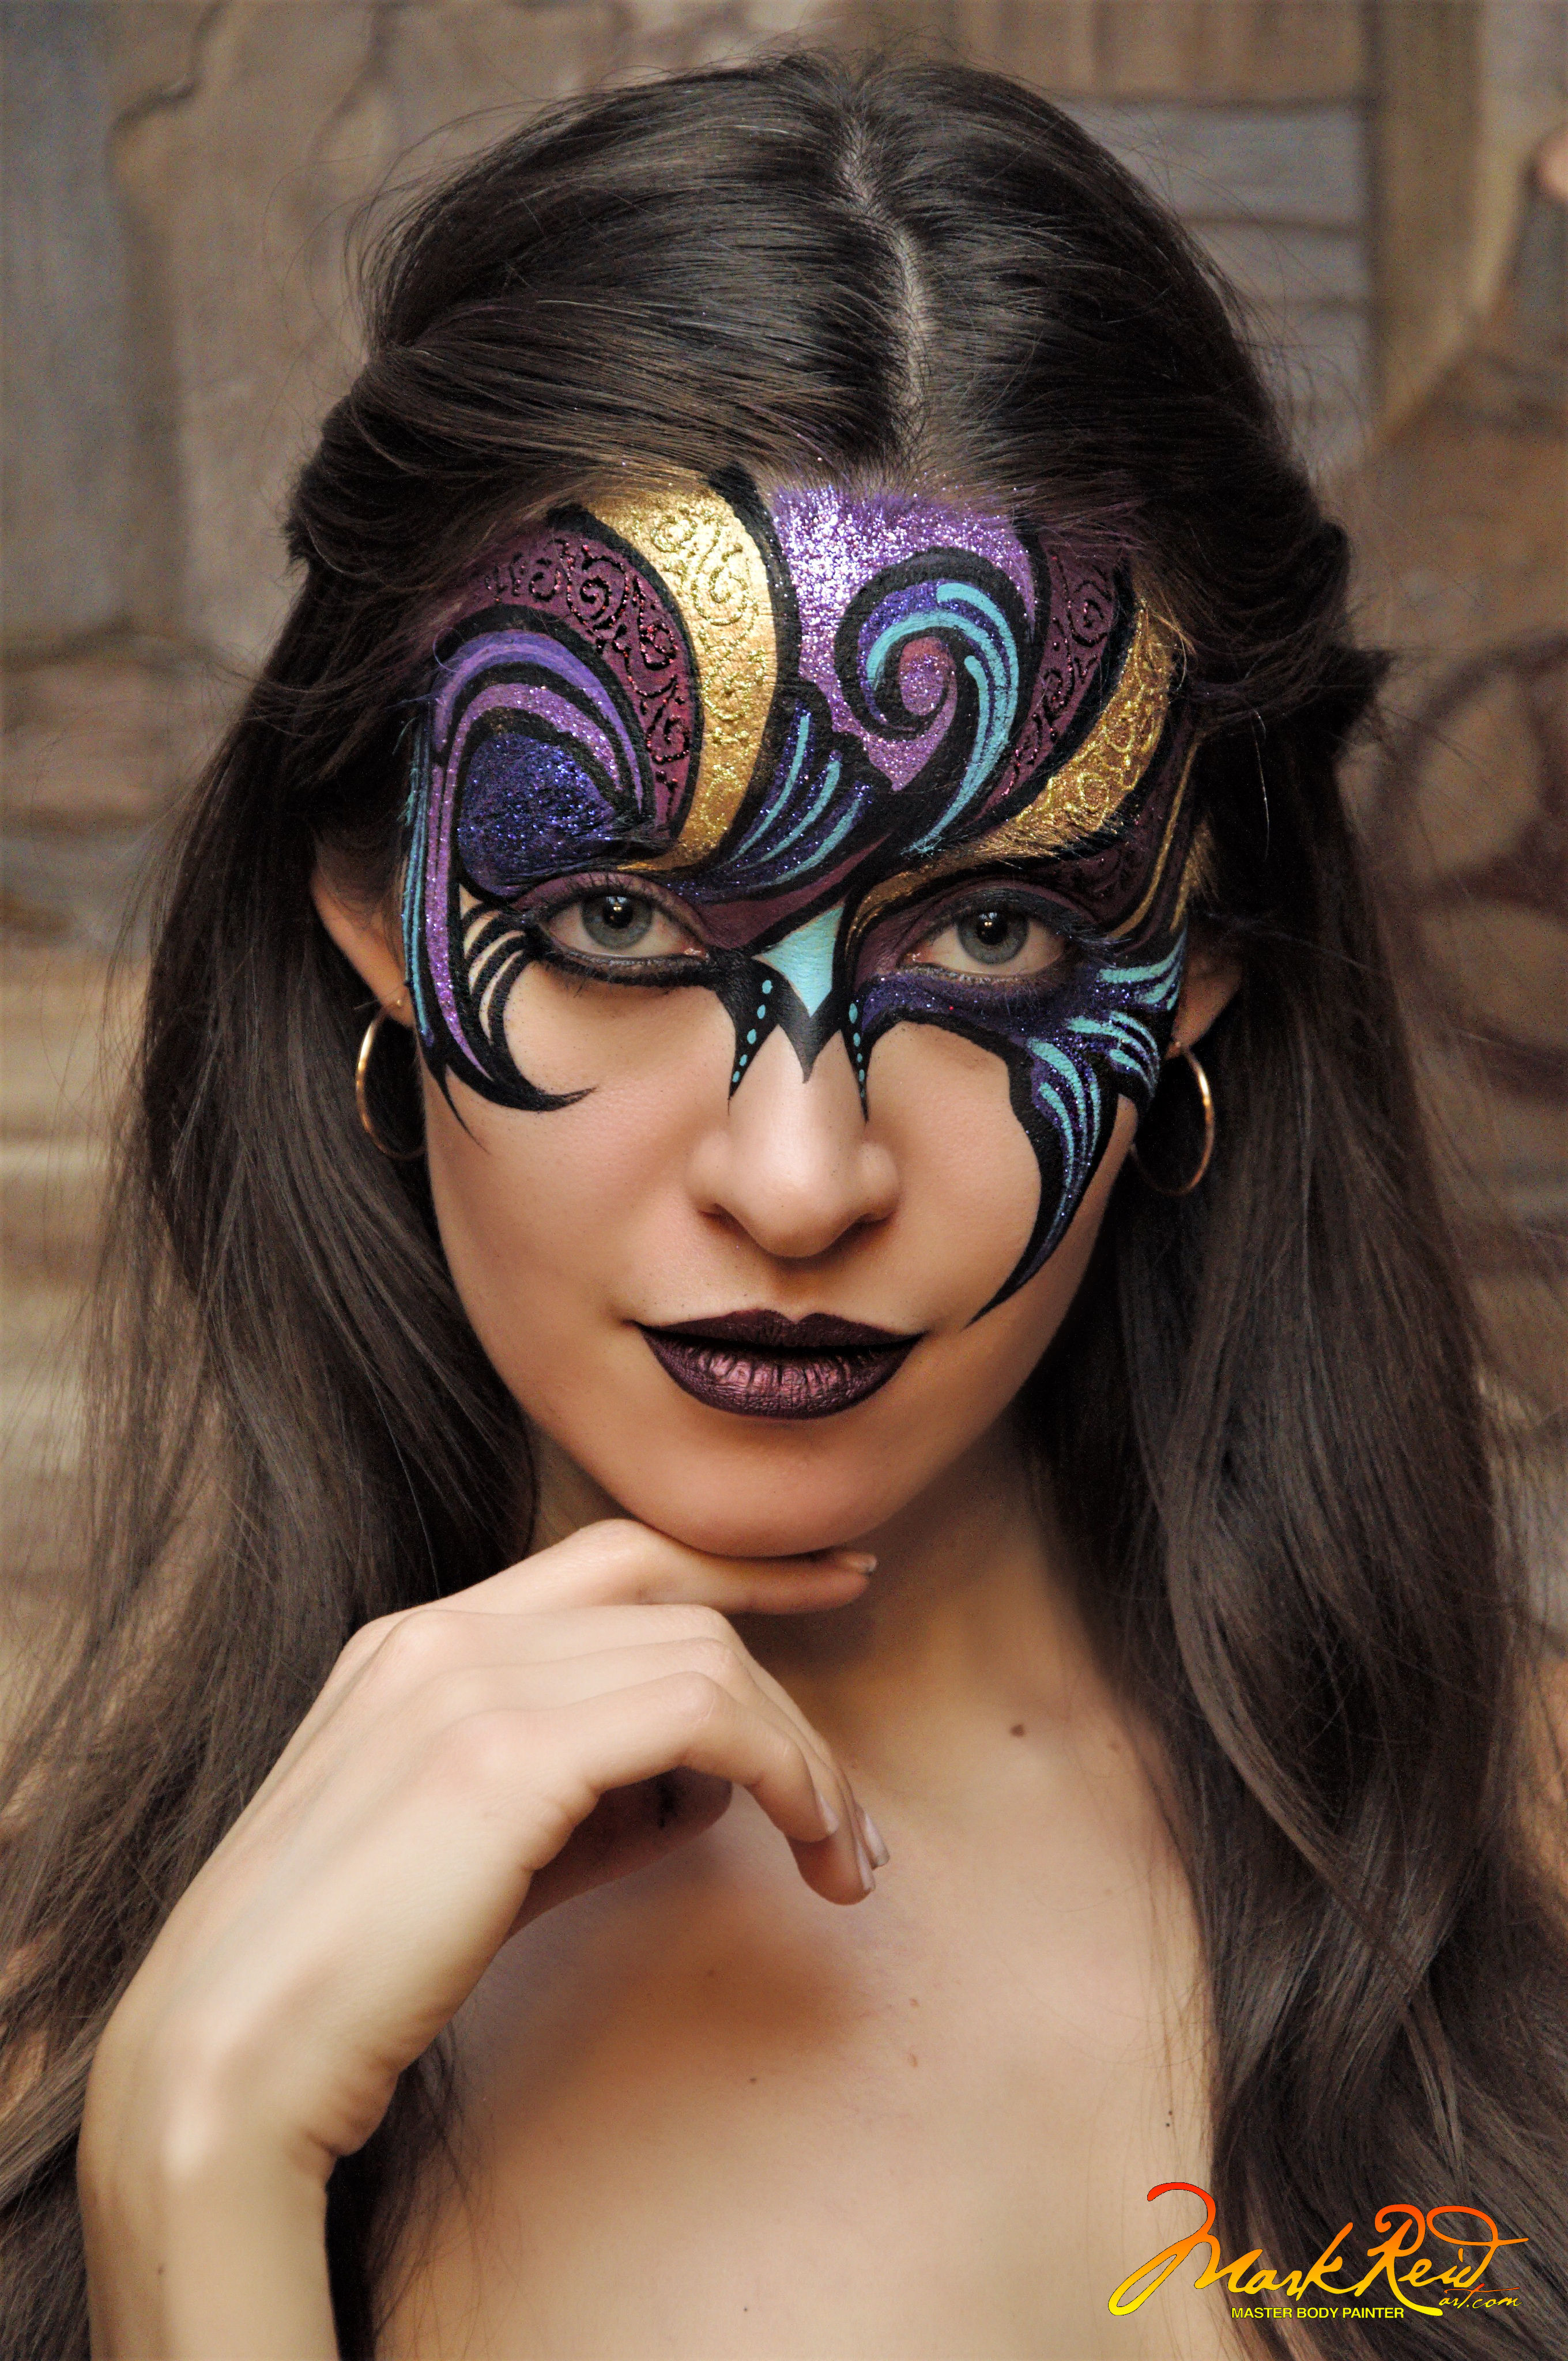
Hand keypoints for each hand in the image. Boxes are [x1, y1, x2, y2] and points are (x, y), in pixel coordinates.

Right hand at [79, 1520, 879, 2357]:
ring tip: (839, 1854)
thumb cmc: (358, 1975)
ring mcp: (468, 1682)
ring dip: (799, 1754)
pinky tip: (805, 1842)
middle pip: (677, 1602)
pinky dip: (782, 1771)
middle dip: (791, 1681)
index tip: (837, 1584)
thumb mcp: (486, 1856)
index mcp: (422, 1640)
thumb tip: (714, 1787)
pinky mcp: (504, 1755)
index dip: (740, 1565)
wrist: (234, 2057)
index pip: (617, 1555)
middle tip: (853, 1801)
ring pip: (705, 1658)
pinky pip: (702, 1716)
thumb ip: (590, 1801)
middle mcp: (444, 1635)